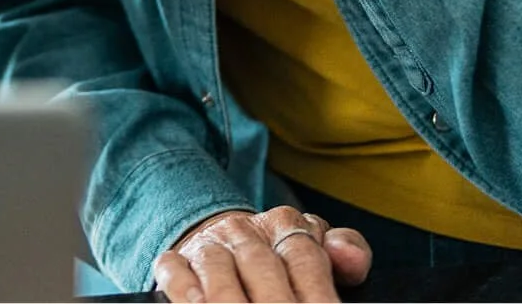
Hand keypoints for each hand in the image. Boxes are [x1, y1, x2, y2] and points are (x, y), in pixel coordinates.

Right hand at [152, 207, 372, 301]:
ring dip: (229, 299)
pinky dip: (183, 289)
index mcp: (285, 224)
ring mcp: (208, 245)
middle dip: (276, 302)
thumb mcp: (317, 249)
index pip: (305, 256)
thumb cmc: (282, 260)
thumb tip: (348, 257)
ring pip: (216, 268)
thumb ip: (346, 251)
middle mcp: (244, 231)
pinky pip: (173, 269)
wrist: (227, 246)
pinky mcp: (177, 260)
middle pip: (262, 266)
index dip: (317, 293)